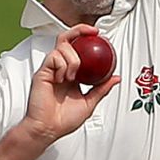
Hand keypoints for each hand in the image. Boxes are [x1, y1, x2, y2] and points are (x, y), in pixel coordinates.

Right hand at [22, 24, 120, 145]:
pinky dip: (62, 66)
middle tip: (93, 33)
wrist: (47, 129)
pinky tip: (62, 79)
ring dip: (73, 60)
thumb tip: (116, 78)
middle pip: (67, 39)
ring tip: (72, 77)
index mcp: (71, 73)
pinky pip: (54, 57)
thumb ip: (102, 88)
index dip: (87, 38)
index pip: (77, 48)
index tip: (100, 36)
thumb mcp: (89, 102)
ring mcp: (51, 68)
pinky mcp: (43, 71)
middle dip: (80, 30)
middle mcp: (60, 67)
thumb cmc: (63, 120)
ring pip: (63, 47)